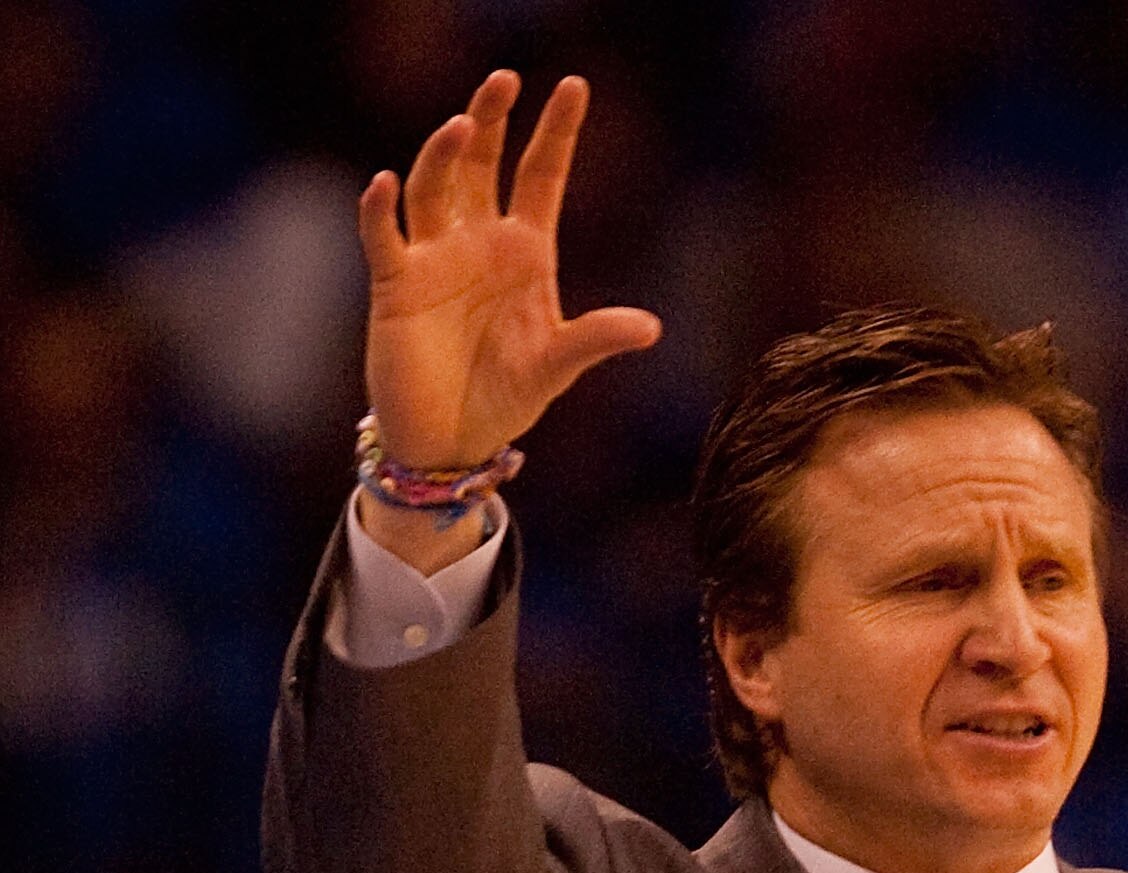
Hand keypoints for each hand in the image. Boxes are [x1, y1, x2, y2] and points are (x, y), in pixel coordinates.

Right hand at [359, 70, 659, 475]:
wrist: (452, 441)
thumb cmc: (505, 398)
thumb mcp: (557, 366)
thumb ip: (596, 339)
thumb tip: (650, 328)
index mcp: (524, 250)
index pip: (541, 175)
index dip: (557, 132)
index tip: (574, 85)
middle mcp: (477, 241)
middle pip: (482, 164)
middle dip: (492, 119)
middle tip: (505, 80)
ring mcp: (434, 257)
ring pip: (434, 187)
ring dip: (443, 155)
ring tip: (464, 127)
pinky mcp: (396, 284)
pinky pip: (384, 236)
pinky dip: (381, 210)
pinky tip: (385, 184)